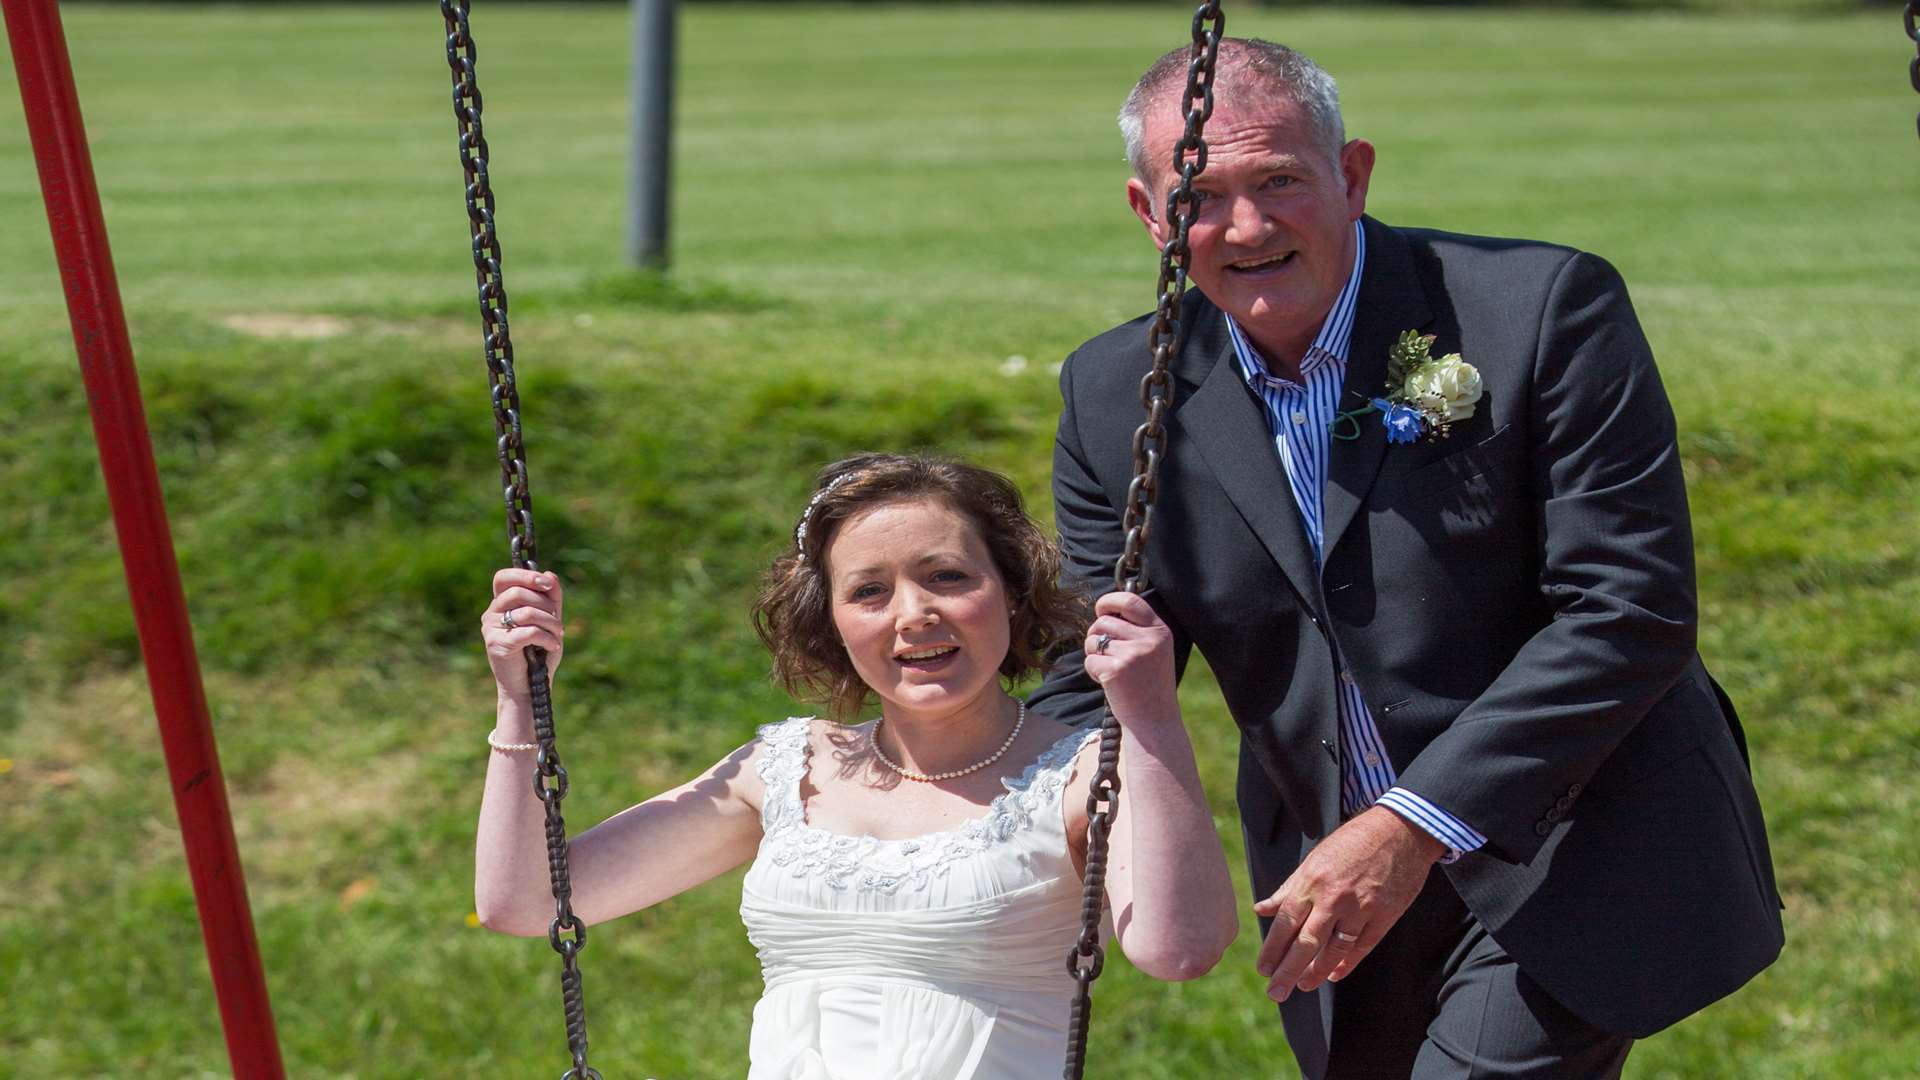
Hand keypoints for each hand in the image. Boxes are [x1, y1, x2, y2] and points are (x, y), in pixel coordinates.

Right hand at [481, 569, 564, 698]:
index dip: (525, 575)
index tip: (546, 584)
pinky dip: (547, 638)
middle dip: (546, 605)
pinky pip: (528, 631)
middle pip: (519, 592)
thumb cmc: (538, 654)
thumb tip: (550, 575)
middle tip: (558, 622)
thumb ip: (551, 598)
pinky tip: (553, 646)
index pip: (503, 577)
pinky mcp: (497, 645)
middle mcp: (491, 614)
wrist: (530, 687)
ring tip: (559, 636)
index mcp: (501, 604)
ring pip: (527, 612)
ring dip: (551, 623)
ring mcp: (491, 629)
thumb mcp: (549, 621)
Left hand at [1082, 591, 1176, 724]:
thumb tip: (1106, 611)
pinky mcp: (1115, 671)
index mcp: (1160, 631)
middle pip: (1104, 621)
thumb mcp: (1155, 651)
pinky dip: (1094, 671)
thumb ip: (1138, 630)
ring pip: (1094, 640)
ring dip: (1094, 654)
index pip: (1130, 600)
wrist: (1155, 721)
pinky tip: (1109, 682)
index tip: (1101, 608)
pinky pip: (1090, 661)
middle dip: (1096, 633)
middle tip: (1104, 651)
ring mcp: (1132, 655)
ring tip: (1110, 669)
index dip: (1109, 600)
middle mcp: (1148, 640)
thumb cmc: (1151, 685)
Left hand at [1252, 806, 1443, 1000]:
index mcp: (1312, 881)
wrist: (1400, 830)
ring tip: (1303, 986)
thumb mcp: (1315, 859)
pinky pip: (1362, 947)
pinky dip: (1346, 964)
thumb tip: (1260, 909)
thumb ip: (1288, 888)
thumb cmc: (1352, 843)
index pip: (1285, 922)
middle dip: (1287, 971)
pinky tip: (1333, 975)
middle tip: (1274, 993)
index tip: (1263, 969)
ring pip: (1333, 950)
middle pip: (1305, 943)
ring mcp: (1360, 908)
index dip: (1273, 949)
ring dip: (1316, 972)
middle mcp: (1333, 897)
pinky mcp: (1384, 915)